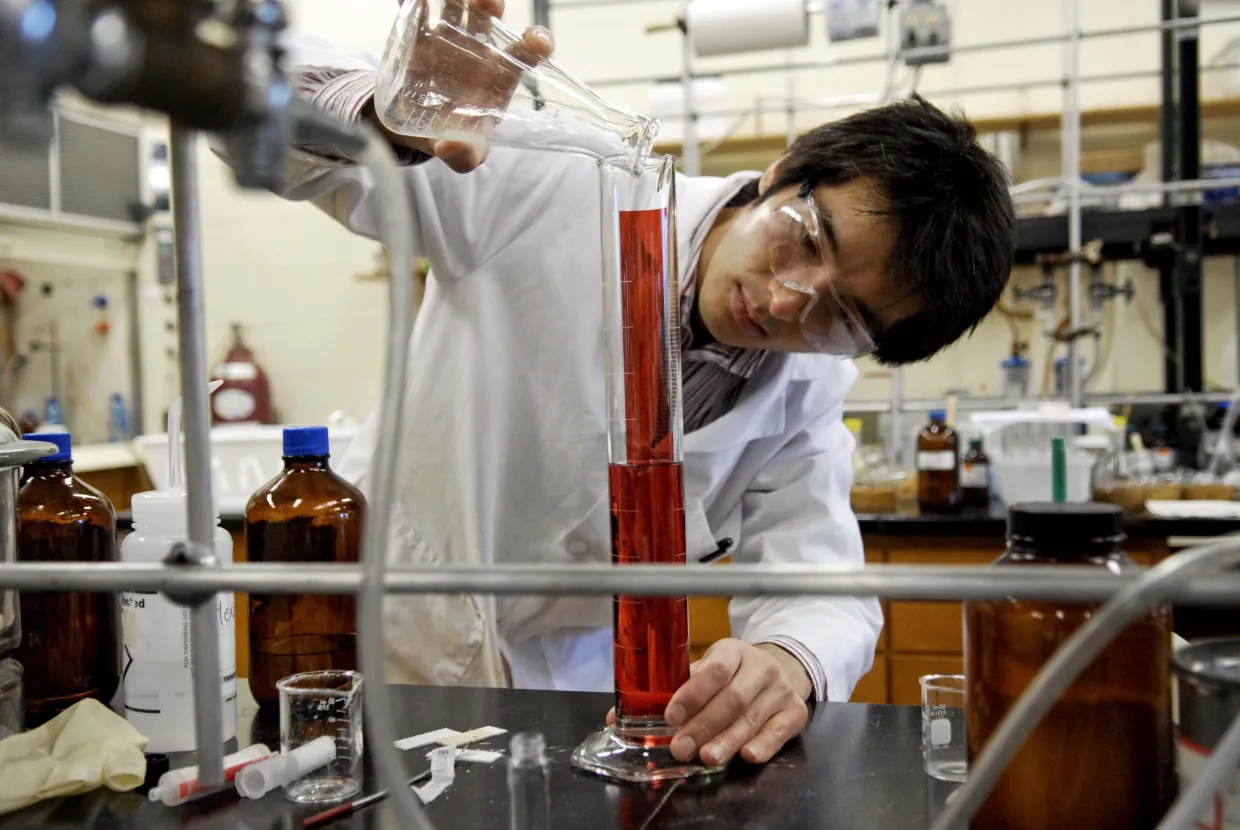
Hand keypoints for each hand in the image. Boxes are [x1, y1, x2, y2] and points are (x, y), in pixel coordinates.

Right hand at [371, 0, 555, 172]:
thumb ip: (465, 155)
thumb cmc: (455, 136)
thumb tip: (450, 148)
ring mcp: (448, 38)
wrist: (419, 127)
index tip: (539, 41)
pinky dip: (411, 0)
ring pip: (455, 6)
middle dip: (489, 3)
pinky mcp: (419, 35)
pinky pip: (416, 10)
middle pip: (488, 18)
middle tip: (489, 2)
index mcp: (499, 74)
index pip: (523, 53)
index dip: (535, 43)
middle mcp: (477, 49)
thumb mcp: (464, 153)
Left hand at [606, 639, 811, 766]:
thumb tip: (618, 717)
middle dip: (704, 726)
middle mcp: (760, 667)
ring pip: (753, 718)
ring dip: (728, 740)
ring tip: (707, 758)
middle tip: (681, 748)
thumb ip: (671, 690)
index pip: (712, 670)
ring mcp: (781, 689)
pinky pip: (780, 731)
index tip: (670, 716)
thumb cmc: (734, 673)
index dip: (691, 694)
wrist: (782, 669)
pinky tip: (748, 755)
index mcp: (732, 651)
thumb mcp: (708, 668)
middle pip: (732, 699)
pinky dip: (765, 744)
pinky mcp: (796, 712)